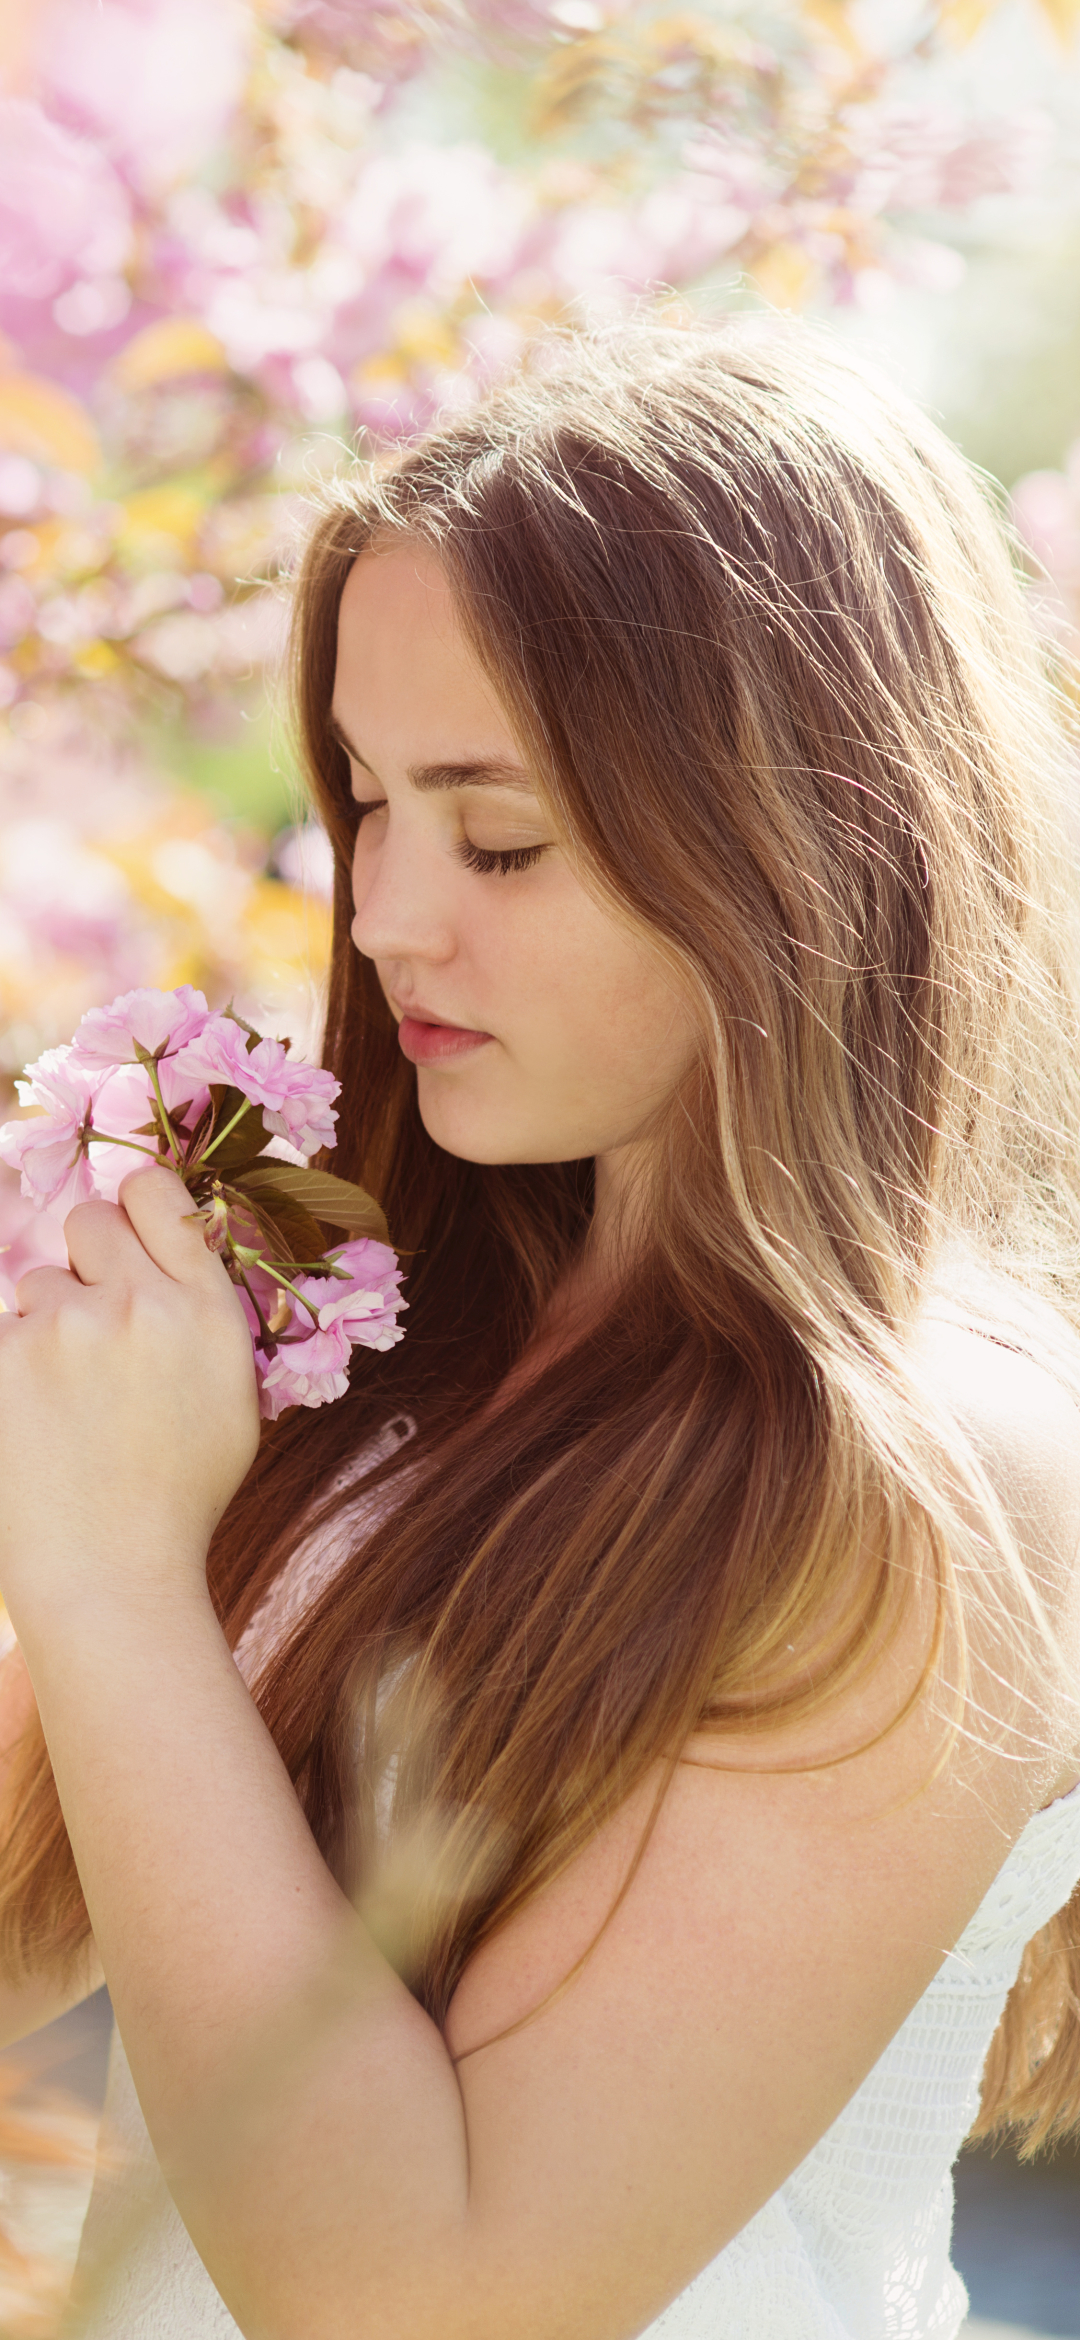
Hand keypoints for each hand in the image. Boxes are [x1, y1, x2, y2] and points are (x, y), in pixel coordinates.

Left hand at [0, 1166, 259, 1630]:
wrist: (113, 1576)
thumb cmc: (176, 1499)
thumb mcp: (232, 1401)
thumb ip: (205, 1316)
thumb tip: (171, 1255)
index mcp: (208, 1310)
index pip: (158, 1193)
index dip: (135, 1205)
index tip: (126, 1235)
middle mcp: (142, 1303)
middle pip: (91, 1221)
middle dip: (87, 1264)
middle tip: (90, 1330)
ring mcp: (68, 1326)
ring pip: (40, 1284)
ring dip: (46, 1327)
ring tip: (66, 1405)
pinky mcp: (4, 1355)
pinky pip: (3, 1329)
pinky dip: (12, 1368)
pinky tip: (34, 1422)